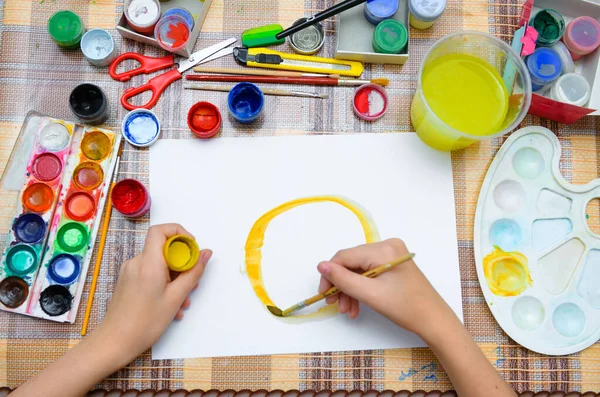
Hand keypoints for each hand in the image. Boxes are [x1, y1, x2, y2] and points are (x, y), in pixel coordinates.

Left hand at [94, 223, 211, 364]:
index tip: (192, 248)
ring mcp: (130, 271)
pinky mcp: (127, 280)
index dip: (179, 233)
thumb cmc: (145, 323)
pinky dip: (163, 283)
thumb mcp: (176, 297)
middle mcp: (136, 262)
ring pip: (158, 264)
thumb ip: (193, 272)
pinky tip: (169, 304)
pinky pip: (150, 273)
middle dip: (181, 263)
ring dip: (174, 278)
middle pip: (163, 249)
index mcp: (148, 263)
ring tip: (181, 301)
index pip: (160, 231)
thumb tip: (205, 253)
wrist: (115, 342)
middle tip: (191, 283)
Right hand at [317, 238, 450, 337]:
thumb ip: (343, 279)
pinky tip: (356, 306)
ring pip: (359, 270)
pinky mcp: (393, 264)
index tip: (323, 294)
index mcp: (384, 249)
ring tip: (347, 310)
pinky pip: (369, 273)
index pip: (345, 256)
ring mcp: (391, 254)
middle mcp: (387, 245)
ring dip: (350, 289)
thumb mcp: (370, 294)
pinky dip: (361, 288)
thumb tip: (321, 265)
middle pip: (351, 263)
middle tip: (334, 304)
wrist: (433, 320)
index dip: (330, 274)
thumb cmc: (405, 307)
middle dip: (342, 285)